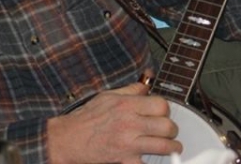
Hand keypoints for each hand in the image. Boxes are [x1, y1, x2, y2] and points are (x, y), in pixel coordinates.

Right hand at [47, 82, 180, 163]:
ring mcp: (128, 143)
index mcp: (127, 105)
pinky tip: (153, 160)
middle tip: (170, 130)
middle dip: (172, 128)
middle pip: (166, 125)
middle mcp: (130, 123)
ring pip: (163, 145)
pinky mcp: (123, 159)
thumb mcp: (107, 95)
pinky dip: (150, 162)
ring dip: (172, 147)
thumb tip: (146, 85)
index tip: (163, 113)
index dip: (165, 109)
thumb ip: (130, 90)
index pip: (161, 105)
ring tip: (174, 147)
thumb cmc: (85, 118)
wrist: (67, 139)